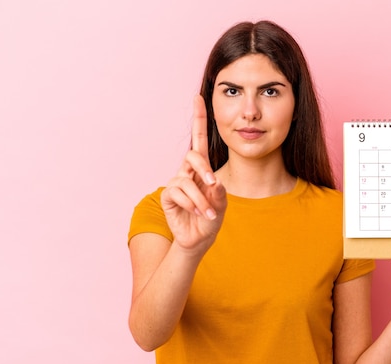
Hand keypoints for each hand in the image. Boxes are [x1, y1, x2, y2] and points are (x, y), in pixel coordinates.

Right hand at [160, 95, 226, 252]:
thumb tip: (212, 182)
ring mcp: (176, 183)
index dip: (199, 119)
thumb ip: (219, 193)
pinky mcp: (168, 196)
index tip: (198, 97)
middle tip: (213, 184)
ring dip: (201, 199)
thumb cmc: (212, 217)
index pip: (198, 139)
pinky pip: (178, 194)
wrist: (200, 238)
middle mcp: (187, 171)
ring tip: (208, 213)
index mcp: (202, 168)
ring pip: (187, 181)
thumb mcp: (222, 203)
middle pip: (193, 155)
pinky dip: (191, 205)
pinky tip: (197, 213)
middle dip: (204, 168)